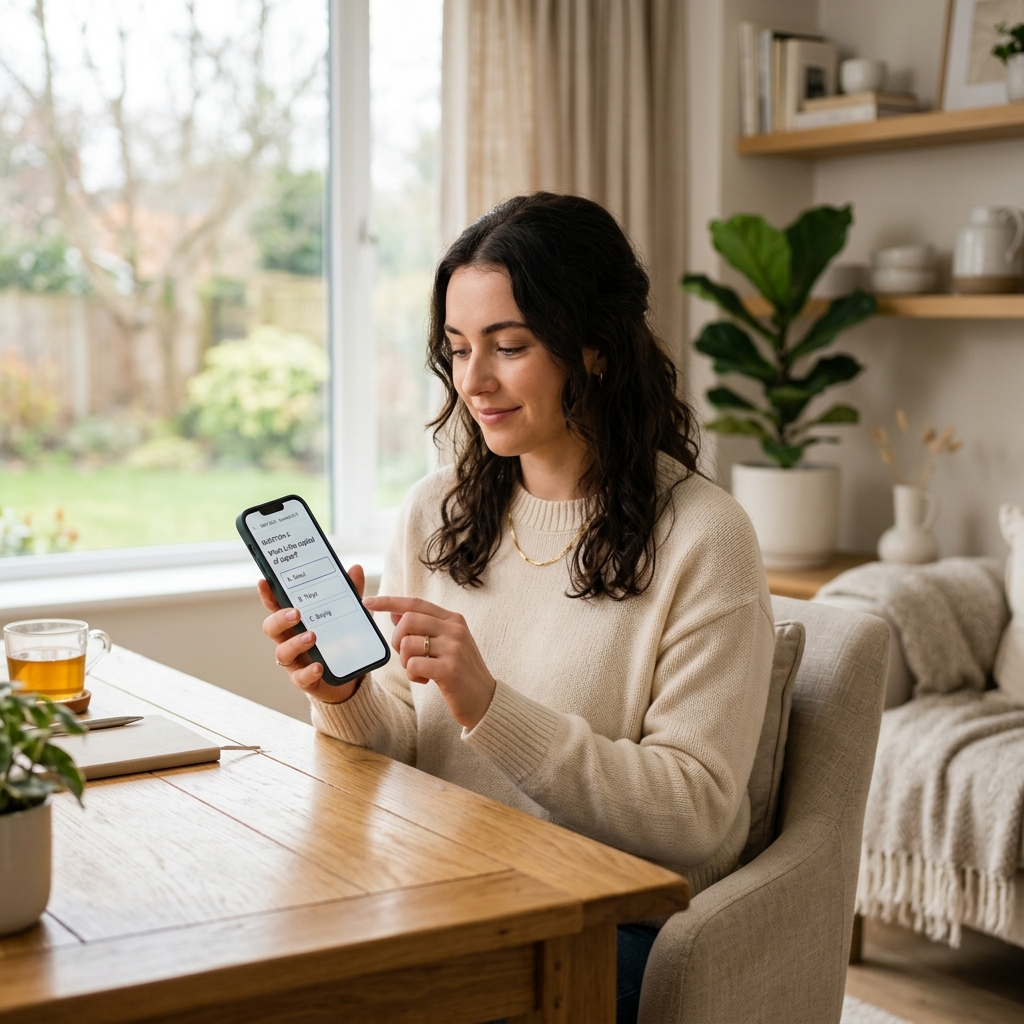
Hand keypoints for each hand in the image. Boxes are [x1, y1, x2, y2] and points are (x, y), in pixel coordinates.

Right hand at [257, 565, 365, 703]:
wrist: (347, 674)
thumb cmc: (338, 638)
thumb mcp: (346, 613)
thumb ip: (350, 592)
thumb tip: (356, 568)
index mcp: (295, 621)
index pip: (276, 606)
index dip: (268, 595)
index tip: (264, 582)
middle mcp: (289, 639)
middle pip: (271, 628)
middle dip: (280, 619)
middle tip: (296, 613)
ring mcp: (294, 661)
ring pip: (282, 652)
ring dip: (295, 643)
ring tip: (312, 636)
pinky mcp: (304, 679)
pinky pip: (300, 678)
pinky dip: (308, 672)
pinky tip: (319, 667)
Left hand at [363, 595, 495, 729]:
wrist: (485, 700)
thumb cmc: (461, 672)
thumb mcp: (446, 644)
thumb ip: (424, 628)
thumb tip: (395, 613)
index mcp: (453, 619)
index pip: (415, 603)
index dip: (389, 601)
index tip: (368, 601)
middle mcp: (455, 629)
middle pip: (408, 620)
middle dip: (396, 639)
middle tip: (405, 655)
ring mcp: (454, 648)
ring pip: (408, 644)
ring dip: (405, 661)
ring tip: (419, 670)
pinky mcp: (450, 669)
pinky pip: (413, 665)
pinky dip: (413, 675)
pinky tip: (426, 680)